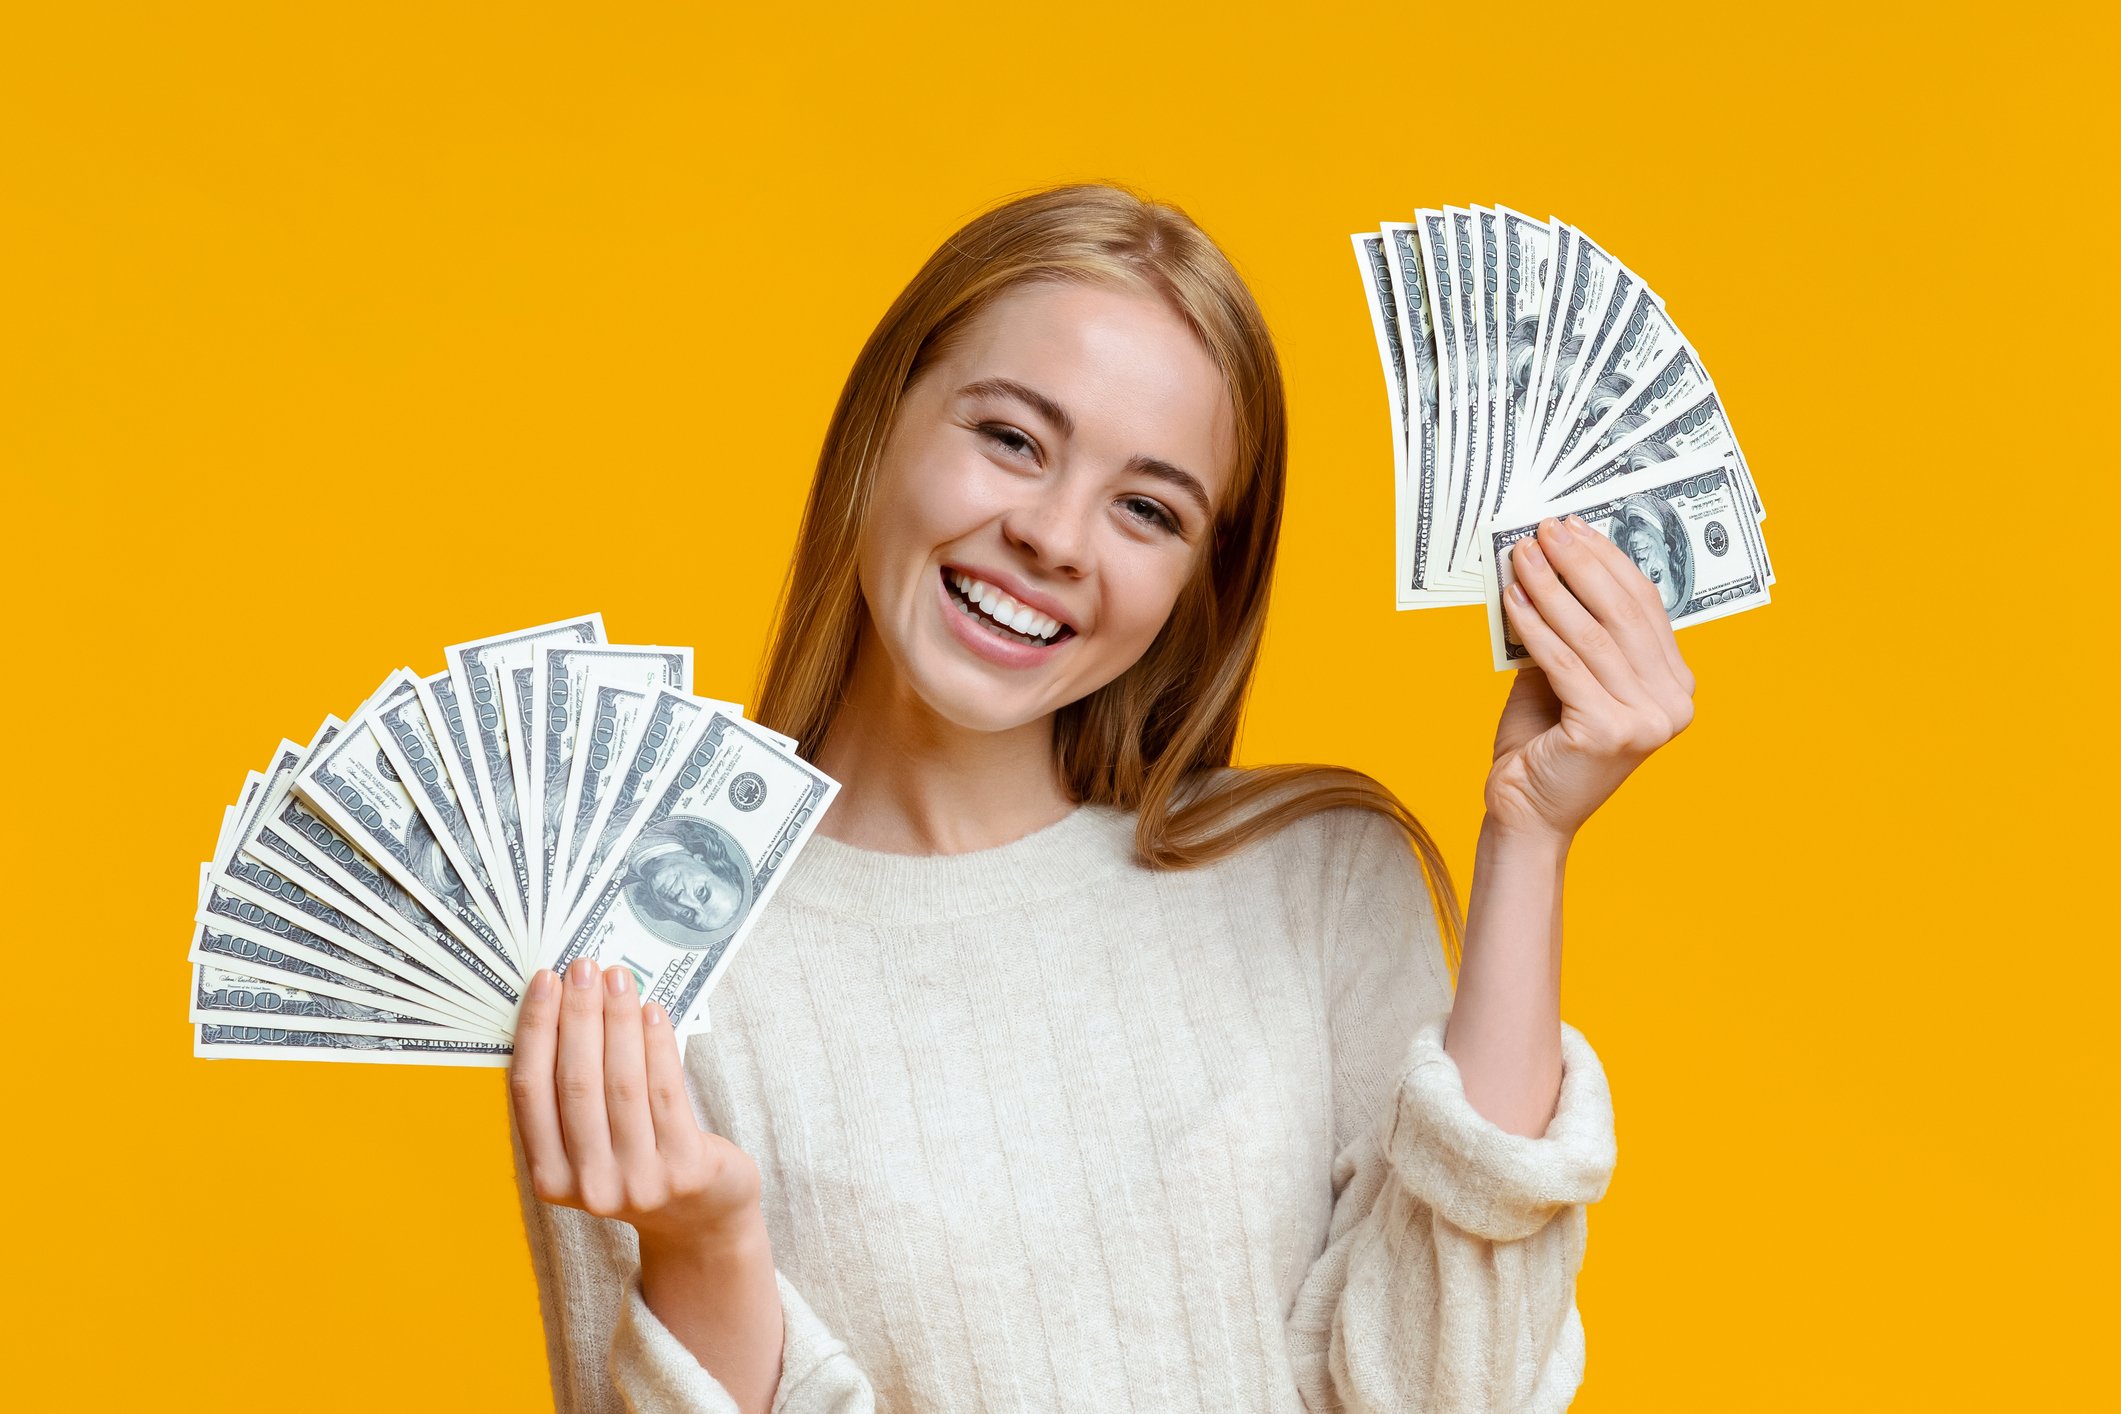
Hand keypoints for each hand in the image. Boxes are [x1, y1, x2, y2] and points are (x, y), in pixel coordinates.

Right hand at [509, 957, 762, 1255]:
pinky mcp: (685, 1168)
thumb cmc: (638, 1162)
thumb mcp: (591, 1144)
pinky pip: (666, 1092)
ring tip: (618, 978)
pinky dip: (657, 1045)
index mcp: (550, 1178)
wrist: (700, 1219)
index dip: (535, 1031)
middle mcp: (589, 1186)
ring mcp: (639, 1181)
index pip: (531, 1093)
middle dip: (577, 1015)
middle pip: (576, 1082)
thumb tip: (563, 1007)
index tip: (544, 982)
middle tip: (582, 966)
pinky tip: (652, 1011)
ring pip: (622, 1082)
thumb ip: (571, 1095)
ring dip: (618, 1021)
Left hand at [1487, 513, 1697, 843]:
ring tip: (1521, 554)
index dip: (1609, 561)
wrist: (1525, 812)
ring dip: (1551, 587)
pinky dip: (1534, 626)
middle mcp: (1674, 703)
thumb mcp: (1566, 675)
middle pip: (1622, 614)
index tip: (1576, 526)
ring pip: (1591, 635)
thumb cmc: (1544, 742)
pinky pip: (1565, 664)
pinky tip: (1511, 598)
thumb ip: (1573, 629)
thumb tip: (1553, 558)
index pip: (1645, 607)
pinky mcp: (1611, 732)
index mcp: (1675, 686)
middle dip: (1580, 564)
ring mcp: (1647, 721)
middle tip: (1545, 529)